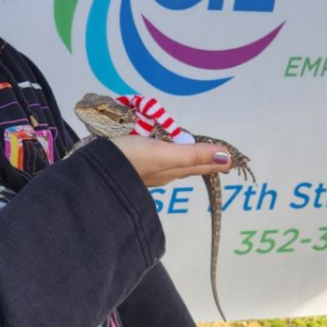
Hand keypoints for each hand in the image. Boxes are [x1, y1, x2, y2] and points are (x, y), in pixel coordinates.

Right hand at [107, 135, 233, 188]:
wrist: (94, 173)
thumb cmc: (131, 160)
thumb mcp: (165, 154)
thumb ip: (194, 154)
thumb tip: (227, 158)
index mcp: (173, 170)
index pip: (200, 165)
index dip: (216, 161)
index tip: (231, 160)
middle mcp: (162, 173)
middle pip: (187, 165)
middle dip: (201, 160)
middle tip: (216, 157)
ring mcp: (145, 171)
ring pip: (170, 164)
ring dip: (182, 158)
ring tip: (190, 154)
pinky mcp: (130, 166)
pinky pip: (152, 160)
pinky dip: (161, 154)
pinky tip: (156, 152)